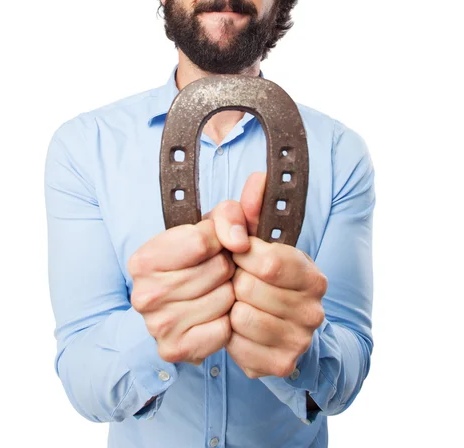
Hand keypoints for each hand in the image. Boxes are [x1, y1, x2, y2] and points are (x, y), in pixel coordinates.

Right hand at [127, 199, 249, 365]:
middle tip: (216, 270)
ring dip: (229, 293)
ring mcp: (157, 326)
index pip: (202, 241)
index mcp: (143, 260)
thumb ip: (229, 216)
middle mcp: (143, 295)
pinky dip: (227, 321)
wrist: (181, 297)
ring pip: (224, 299)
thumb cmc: (197, 257)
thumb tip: (239, 242)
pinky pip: (224, 330)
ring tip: (216, 289)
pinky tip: (215, 314)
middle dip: (226, 267)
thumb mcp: (210, 225)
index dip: (219, 240)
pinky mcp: (175, 350)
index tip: (216, 245)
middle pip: (216, 271)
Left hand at [226, 172, 327, 378]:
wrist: (280, 328)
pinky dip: (230, 336)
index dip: (242, 255)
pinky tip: (240, 327)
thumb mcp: (254, 240)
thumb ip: (249, 209)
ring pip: (240, 317)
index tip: (237, 254)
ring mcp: (299, 340)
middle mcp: (313, 309)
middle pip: (248, 289)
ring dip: (231, 308)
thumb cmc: (262, 277)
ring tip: (239, 303)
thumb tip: (257, 180)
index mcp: (312, 274)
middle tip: (239, 282)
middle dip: (235, 282)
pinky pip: (236, 345)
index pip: (268, 260)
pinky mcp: (280, 364)